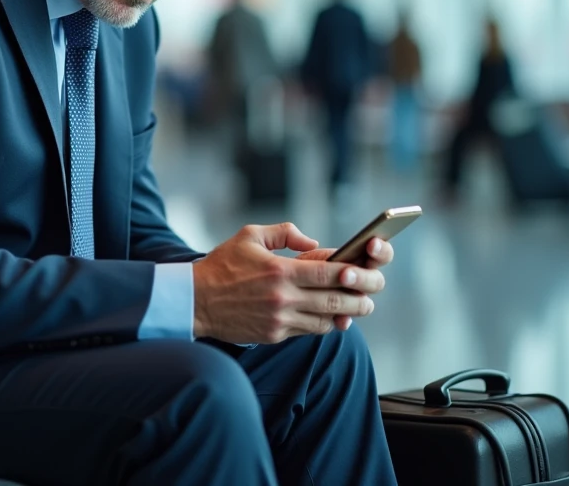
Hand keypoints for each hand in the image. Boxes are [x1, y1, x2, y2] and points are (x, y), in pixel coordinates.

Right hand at [192, 223, 385, 344]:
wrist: (196, 301)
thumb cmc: (223, 265)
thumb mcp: (250, 236)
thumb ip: (285, 234)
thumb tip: (313, 242)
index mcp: (279, 271)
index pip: (328, 273)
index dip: (353, 274)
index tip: (366, 272)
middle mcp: (283, 298)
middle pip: (334, 301)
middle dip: (360, 299)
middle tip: (372, 295)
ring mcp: (279, 320)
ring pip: (325, 321)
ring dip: (346, 315)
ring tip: (359, 307)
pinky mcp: (274, 335)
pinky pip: (307, 331)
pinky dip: (323, 324)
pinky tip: (332, 317)